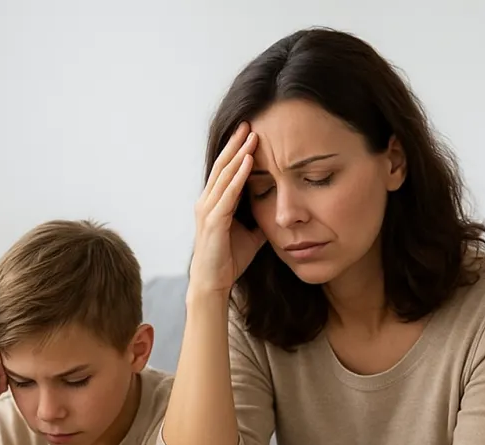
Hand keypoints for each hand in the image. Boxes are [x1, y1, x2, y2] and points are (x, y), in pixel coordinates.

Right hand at [189, 121, 266, 295]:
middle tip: (249, 121)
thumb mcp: (251, 234)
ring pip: (224, 175)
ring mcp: (208, 210)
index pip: (226, 170)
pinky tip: (249, 162)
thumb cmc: (229, 261)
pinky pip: (227, 194)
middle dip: (236, 143)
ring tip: (251, 135)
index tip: (251, 132)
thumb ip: (260, 218)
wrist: (213, 284)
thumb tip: (278, 210)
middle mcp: (207, 202)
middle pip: (222, 165)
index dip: (237, 150)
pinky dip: (238, 176)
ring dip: (239, 154)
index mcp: (214, 203)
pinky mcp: (213, 221)